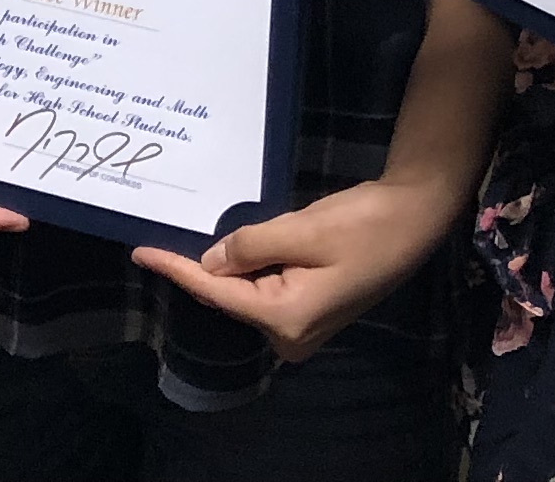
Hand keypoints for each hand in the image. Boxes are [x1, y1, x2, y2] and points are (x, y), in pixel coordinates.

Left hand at [134, 170, 452, 361]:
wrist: (413, 219)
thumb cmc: (362, 224)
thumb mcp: (301, 229)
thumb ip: (250, 247)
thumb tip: (210, 262)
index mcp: (287, 318)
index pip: (218, 291)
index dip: (177, 270)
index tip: (141, 253)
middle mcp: (291, 335)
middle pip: (232, 295)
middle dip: (208, 264)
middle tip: (177, 231)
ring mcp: (303, 327)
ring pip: (248, 291)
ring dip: (234, 263)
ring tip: (224, 232)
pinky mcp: (311, 310)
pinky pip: (267, 289)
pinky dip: (253, 267)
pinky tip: (243, 246)